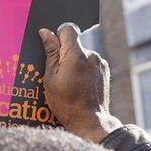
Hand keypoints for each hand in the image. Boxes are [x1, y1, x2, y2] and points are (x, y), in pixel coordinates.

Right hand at [38, 24, 121, 143]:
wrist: (90, 121)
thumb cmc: (66, 103)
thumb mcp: (50, 79)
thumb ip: (50, 53)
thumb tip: (46, 33)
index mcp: (75, 55)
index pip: (67, 29)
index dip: (57, 36)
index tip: (52, 49)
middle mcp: (91, 55)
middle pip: (74, 43)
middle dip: (64, 54)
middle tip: (58, 74)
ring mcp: (100, 63)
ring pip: (82, 54)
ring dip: (74, 63)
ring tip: (70, 84)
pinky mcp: (105, 71)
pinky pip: (90, 63)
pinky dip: (84, 70)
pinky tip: (80, 86)